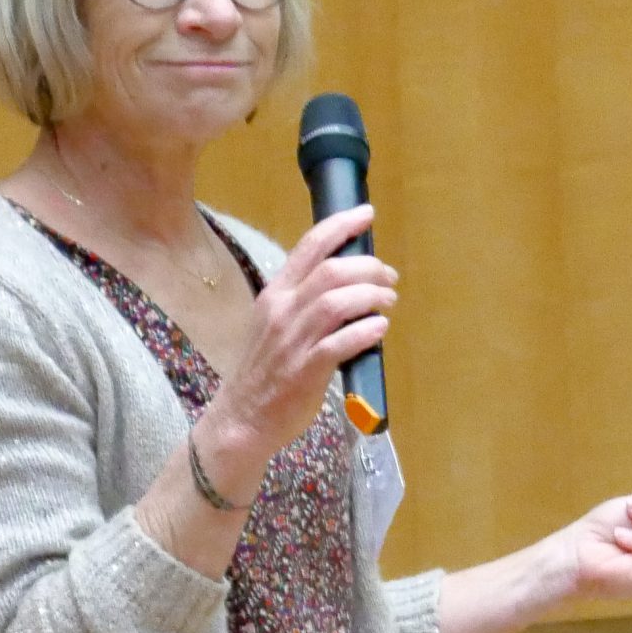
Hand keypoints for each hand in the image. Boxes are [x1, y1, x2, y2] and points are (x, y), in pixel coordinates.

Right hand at [197, 204, 395, 475]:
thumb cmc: (265, 370)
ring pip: (336, 302)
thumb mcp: (275, 324)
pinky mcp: (305, 370)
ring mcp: (292, 341)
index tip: (367, 214)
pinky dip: (365, 331)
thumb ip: (304, 302)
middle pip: (331, 271)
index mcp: (274, 294)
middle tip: (389, 276)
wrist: (242, 418)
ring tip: (388, 301)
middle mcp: (281, 311)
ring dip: (371, 296)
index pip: (309, 247)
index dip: (341, 226)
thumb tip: (348, 284)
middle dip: (368, 267)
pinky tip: (380, 328)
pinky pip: (340, 343)